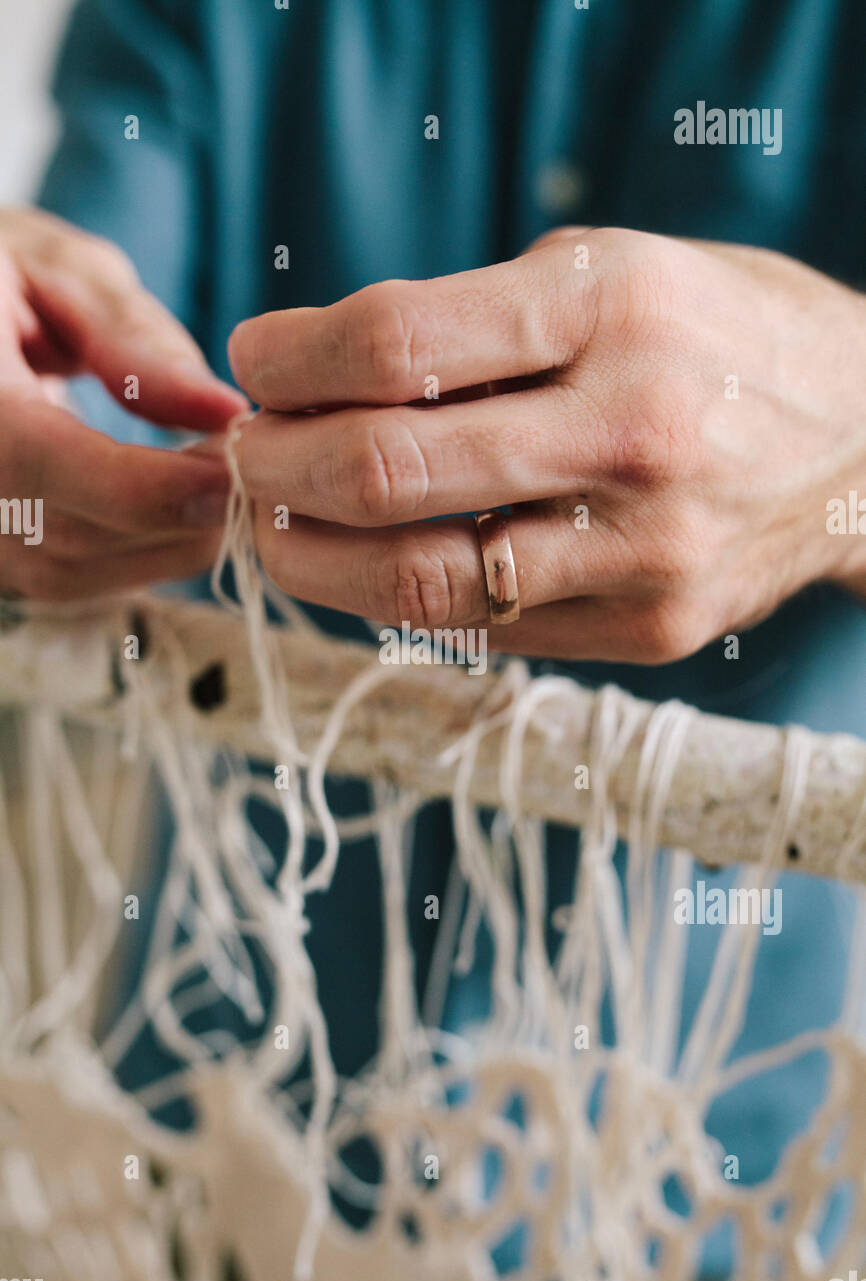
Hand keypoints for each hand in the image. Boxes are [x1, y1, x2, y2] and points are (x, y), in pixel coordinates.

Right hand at [0, 207, 244, 600]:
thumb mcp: (57, 270)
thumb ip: (134, 341)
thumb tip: (225, 410)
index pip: (48, 463)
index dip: (156, 483)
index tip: (240, 465)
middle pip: (69, 536)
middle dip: (176, 513)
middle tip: (248, 462)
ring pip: (70, 574)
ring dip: (163, 541)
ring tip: (218, 477)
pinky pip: (62, 579)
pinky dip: (133, 552)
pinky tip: (177, 505)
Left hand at [227, 227, 865, 661]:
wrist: (862, 438)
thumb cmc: (713, 334)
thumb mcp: (608, 273)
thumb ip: (471, 323)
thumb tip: (313, 382)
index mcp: (615, 310)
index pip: (398, 344)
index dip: (292, 359)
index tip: (254, 362)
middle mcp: (634, 432)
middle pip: (391, 471)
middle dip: (276, 467)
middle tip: (244, 456)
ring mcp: (647, 547)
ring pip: (422, 582)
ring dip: (312, 558)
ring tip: (275, 528)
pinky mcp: (652, 628)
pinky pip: (485, 629)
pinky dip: (396, 599)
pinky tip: (365, 565)